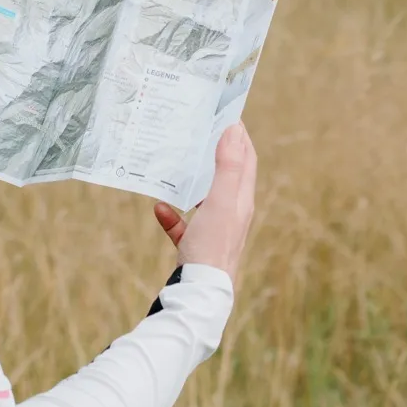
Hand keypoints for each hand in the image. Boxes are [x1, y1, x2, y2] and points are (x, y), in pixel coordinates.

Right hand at [154, 123, 256, 283]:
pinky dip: (172, 214)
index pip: (246, 159)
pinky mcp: (196, 247)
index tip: (225, 113)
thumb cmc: (213, 245)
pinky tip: (159, 208)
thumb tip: (234, 130)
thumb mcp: (221, 200)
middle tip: (197, 131)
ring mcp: (214, 231)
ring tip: (176, 164)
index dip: (239, 135)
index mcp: (242, 200)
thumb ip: (228, 166)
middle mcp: (232, 214)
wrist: (200, 293)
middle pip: (226, 176)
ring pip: (204, 199)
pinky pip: (183, 225)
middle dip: (214, 153)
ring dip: (191, 182)